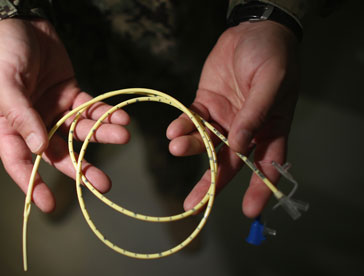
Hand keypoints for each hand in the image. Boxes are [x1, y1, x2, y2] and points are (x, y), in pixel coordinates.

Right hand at [0, 18, 129, 212]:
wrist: (20, 19)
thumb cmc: (1, 50)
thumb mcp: (2, 81)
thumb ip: (20, 114)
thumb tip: (38, 149)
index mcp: (8, 124)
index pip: (19, 161)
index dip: (32, 184)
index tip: (49, 204)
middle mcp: (33, 122)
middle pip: (57, 152)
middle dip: (80, 168)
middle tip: (102, 184)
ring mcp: (55, 109)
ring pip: (80, 131)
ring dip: (101, 136)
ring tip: (123, 137)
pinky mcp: (72, 94)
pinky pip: (92, 109)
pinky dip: (106, 114)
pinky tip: (122, 119)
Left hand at [167, 21, 298, 217]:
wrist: (250, 30)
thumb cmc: (271, 55)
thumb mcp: (271, 82)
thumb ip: (256, 114)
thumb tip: (241, 146)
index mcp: (271, 128)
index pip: (268, 165)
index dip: (259, 189)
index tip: (249, 210)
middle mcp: (246, 129)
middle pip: (229, 163)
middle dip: (212, 184)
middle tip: (194, 204)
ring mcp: (224, 118)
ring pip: (206, 143)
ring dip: (191, 148)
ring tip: (176, 147)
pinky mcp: (205, 104)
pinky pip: (191, 120)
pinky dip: (182, 127)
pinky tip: (173, 132)